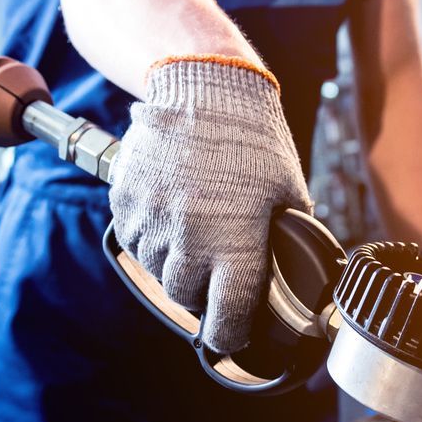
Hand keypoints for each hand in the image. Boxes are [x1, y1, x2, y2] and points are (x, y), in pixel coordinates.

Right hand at [110, 55, 310, 353]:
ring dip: (174, 268)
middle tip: (216, 280)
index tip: (232, 336)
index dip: (230, 335)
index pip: (226, 316)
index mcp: (234, 242)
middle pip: (185, 298)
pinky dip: (150, 240)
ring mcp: (150, 219)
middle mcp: (187, 237)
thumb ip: (289, 237)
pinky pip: (133, 240)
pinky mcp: (125, 200)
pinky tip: (170, 219)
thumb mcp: (289, 191)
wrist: (204, 85)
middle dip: (202, 296)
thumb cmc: (253, 136)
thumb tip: (296, 270)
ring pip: (156, 271)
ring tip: (193, 241)